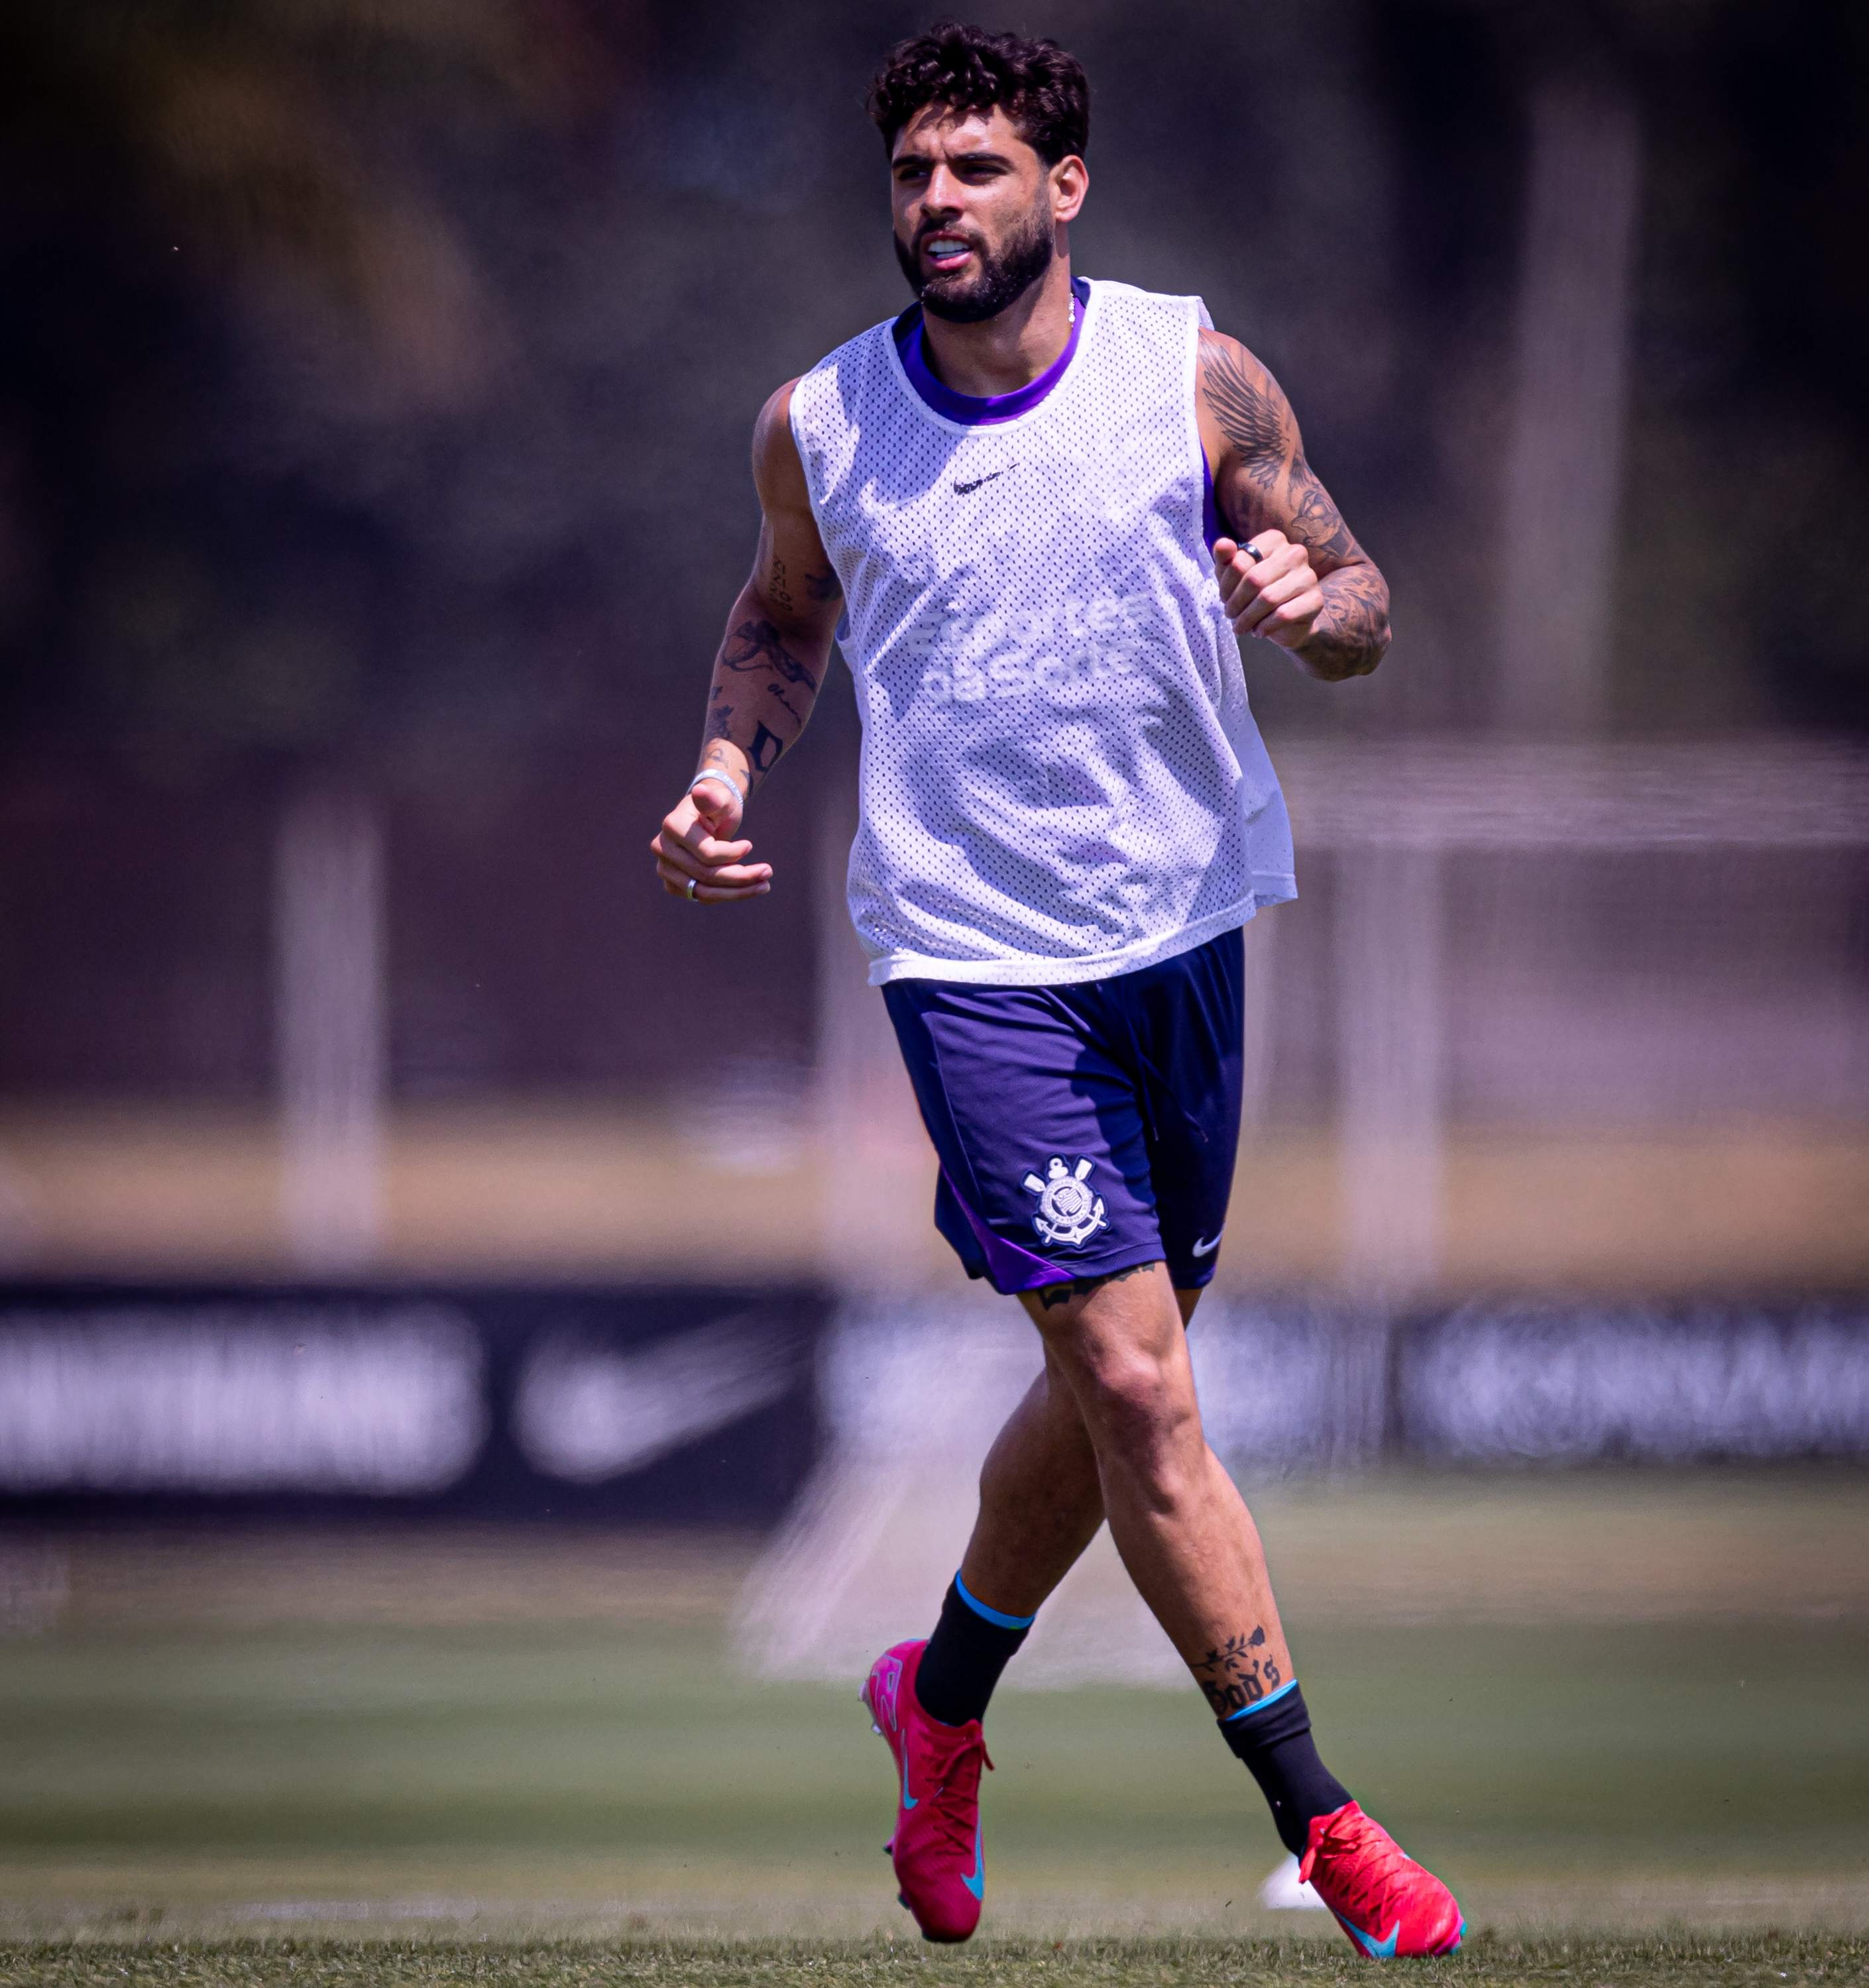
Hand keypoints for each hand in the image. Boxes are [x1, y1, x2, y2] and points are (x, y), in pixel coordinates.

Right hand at [650, 778, 772, 902]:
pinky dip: (726, 895)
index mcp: (672, 826)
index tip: (750, 846)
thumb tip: (700, 791)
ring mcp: (665, 869)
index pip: (706, 853)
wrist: (708, 819)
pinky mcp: (673, 884)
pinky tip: (748, 889)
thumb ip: (713, 799)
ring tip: (764, 885)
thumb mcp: (721, 799)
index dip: (733, 854)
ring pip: (704, 892)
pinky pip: (702, 897)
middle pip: (706, 875)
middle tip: (768, 872)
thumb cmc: (718, 806)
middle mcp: (663, 849)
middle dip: (741, 876)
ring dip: (738, 892)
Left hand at [1213, 532, 1323, 650]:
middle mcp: (1295, 553)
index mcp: (1274, 540)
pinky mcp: (1315, 600)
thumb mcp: (1234, 576)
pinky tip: (1260, 630)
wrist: (1287, 622)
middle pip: (1254, 579)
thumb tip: (1223, 544)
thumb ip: (1225, 558)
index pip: (1241, 561)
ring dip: (1248, 618)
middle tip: (1231, 615)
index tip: (1224, 599)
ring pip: (1268, 598)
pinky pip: (1283, 615)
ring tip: (1242, 626)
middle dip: (1236, 602)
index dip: (1226, 585)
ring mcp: (1308, 576)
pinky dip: (1265, 627)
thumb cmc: (1256, 593)